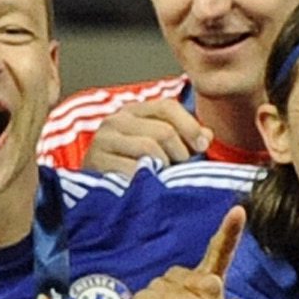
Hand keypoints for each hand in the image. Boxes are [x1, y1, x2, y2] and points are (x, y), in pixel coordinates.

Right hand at [81, 95, 210, 174]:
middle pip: (162, 130)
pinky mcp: (96, 162)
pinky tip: (146, 186)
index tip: (202, 146)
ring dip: (163, 167)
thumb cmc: (128, 168)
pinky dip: (146, 180)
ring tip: (162, 177)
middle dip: (179, 152)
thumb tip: (207, 136)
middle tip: (179, 168)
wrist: (90, 191)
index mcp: (133, 111)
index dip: (190, 126)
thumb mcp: (157, 148)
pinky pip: (133, 170)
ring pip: (149, 148)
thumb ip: (183, 139)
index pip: (167, 107)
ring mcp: (104, 140)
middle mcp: (116, 120)